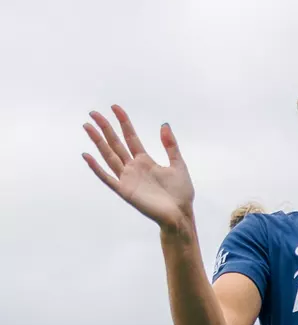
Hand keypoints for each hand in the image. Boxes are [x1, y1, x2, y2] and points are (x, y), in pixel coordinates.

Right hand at [82, 106, 194, 231]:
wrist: (180, 215)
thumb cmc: (181, 194)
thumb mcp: (178, 165)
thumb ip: (170, 146)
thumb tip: (164, 124)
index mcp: (145, 161)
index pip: (130, 137)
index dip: (123, 122)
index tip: (115, 107)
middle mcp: (134, 168)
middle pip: (116, 144)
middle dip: (105, 128)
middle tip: (93, 113)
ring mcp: (128, 179)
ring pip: (109, 156)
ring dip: (98, 142)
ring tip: (87, 127)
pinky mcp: (125, 191)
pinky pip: (107, 178)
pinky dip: (96, 168)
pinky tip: (87, 155)